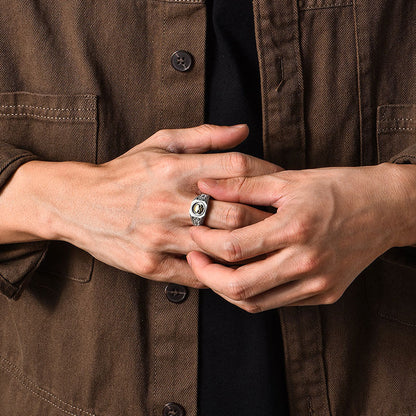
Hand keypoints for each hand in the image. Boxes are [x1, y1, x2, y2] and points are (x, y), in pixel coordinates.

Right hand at [18, 124, 279, 286]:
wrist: (78, 203)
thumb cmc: (124, 171)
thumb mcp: (160, 143)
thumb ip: (204, 136)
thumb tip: (244, 130)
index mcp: (174, 169)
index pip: (237, 169)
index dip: (267, 176)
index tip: (283, 185)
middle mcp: (169, 203)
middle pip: (237, 213)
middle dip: (268, 217)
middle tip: (287, 219)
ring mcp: (160, 238)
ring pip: (222, 247)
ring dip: (251, 248)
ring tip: (270, 244)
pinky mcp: (151, 265)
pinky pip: (198, 274)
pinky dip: (222, 271)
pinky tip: (236, 266)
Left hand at [187, 163, 414, 309]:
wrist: (386, 209)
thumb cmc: (339, 188)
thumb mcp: (290, 180)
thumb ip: (243, 184)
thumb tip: (205, 186)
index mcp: (295, 229)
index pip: (233, 248)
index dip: (204, 243)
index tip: (193, 233)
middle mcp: (306, 263)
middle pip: (239, 286)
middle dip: (206, 275)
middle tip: (194, 258)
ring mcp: (317, 284)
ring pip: (255, 302)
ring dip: (226, 289)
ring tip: (213, 269)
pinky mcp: (324, 295)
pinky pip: (277, 303)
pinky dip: (254, 292)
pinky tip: (244, 274)